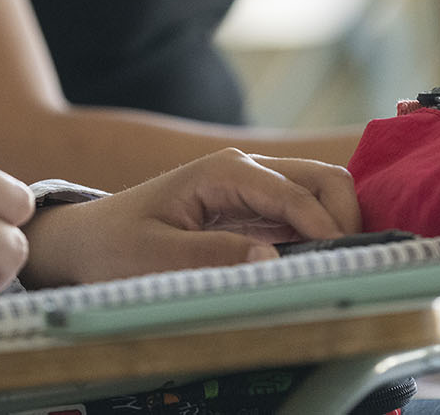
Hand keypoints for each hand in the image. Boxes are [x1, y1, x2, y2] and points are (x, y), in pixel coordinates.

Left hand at [19, 149, 359, 288]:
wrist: (88, 240)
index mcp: (223, 173)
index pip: (294, 193)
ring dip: (342, 223)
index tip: (340, 264)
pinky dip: (326, 234)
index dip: (324, 227)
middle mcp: (245, 171)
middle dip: (347, 216)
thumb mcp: (154, 259)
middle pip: (323, 178)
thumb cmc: (115, 247)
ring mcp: (254, 188)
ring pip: (322, 192)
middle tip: (351, 265)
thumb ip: (212, 259)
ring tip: (343, 268)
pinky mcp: (256, 212)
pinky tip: (325, 266)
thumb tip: (271, 262)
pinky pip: (307, 214)